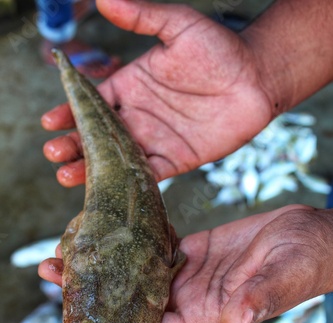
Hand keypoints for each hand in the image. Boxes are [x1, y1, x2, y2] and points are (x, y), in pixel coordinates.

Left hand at [39, 205, 332, 322]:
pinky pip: (153, 249)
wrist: (311, 236)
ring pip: (136, 276)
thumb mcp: (282, 279)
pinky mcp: (192, 250)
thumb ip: (257, 301)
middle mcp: (189, 299)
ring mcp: (188, 274)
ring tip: (66, 247)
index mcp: (206, 314)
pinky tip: (105, 229)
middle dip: (93, 294)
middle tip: (52, 272)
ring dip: (104, 265)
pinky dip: (129, 242)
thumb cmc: (304, 263)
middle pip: (131, 305)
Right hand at [42, 0, 271, 183]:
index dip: (70, 112)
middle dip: (74, 144)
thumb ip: (142, 18)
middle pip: (99, 135)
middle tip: (54, 152)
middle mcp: (139, 116)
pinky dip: (128, 182)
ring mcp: (156, 140)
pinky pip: (148, 175)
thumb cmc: (219, 49)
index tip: (50, 122)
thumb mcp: (177, 27)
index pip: (93, 103)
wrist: (256, 78)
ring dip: (92, 169)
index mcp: (132, 87)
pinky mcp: (176, 160)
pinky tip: (109, 188)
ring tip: (67, 175)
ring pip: (117, 159)